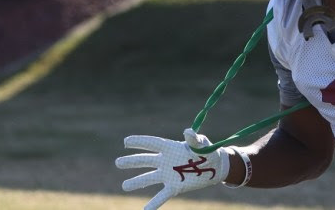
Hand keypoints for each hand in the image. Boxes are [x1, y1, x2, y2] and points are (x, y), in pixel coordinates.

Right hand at [115, 128, 229, 209]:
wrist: (215, 167)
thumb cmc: (208, 151)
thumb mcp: (202, 144)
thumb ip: (194, 139)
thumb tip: (187, 132)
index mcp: (171, 147)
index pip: (152, 144)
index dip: (140, 142)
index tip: (126, 142)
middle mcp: (166, 161)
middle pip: (146, 160)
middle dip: (132, 162)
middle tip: (118, 163)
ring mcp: (169, 175)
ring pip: (149, 179)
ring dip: (136, 182)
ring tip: (124, 187)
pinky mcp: (175, 187)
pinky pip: (161, 196)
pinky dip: (153, 204)